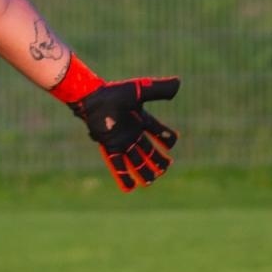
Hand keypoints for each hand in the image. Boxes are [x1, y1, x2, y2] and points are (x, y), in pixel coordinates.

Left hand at [66, 76, 180, 191]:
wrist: (92, 99)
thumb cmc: (114, 93)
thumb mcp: (139, 90)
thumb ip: (159, 88)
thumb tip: (179, 83)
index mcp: (141, 119)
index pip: (158, 130)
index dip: (167, 137)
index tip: (173, 142)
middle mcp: (132, 132)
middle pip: (148, 149)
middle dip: (158, 159)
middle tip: (166, 167)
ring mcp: (122, 141)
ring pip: (136, 160)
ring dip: (144, 171)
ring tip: (151, 181)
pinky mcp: (111, 147)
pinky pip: (119, 164)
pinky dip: (124, 176)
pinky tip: (129, 188)